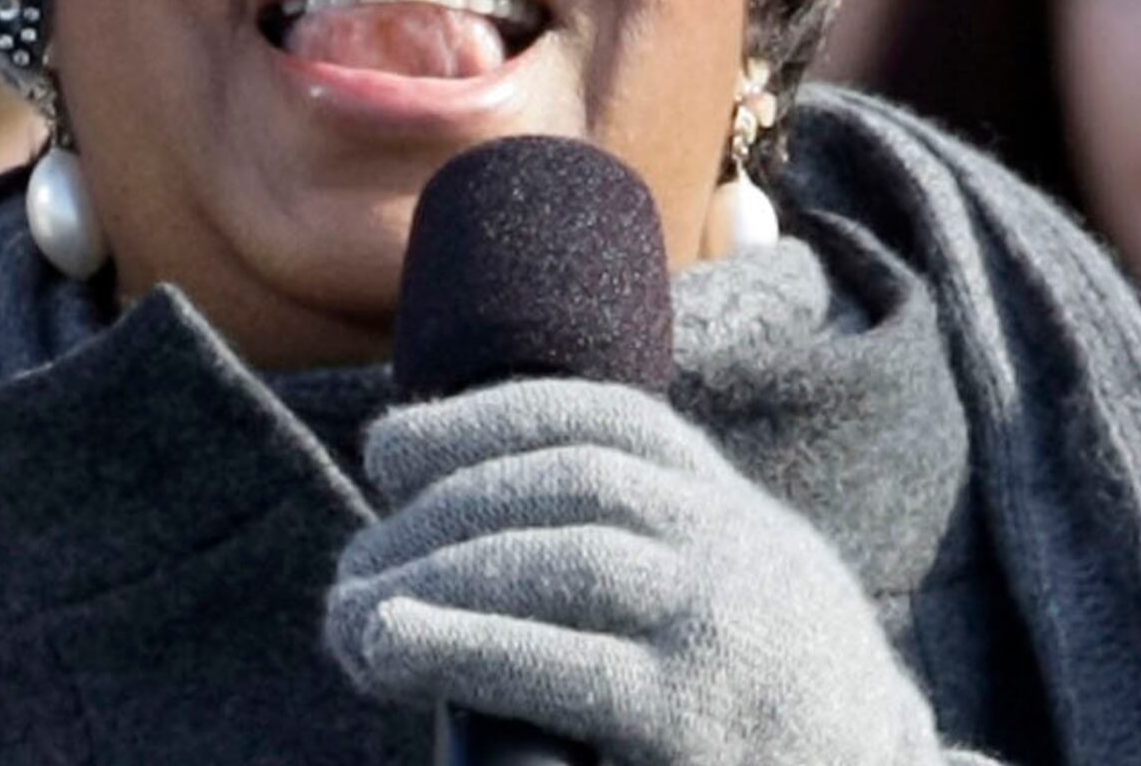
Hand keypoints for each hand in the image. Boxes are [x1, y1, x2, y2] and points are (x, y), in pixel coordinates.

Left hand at [324, 379, 948, 764]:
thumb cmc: (791, 722)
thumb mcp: (754, 600)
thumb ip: (666, 551)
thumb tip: (491, 528)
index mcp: (740, 516)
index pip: (605, 421)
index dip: (484, 418)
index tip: (390, 448)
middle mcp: (735, 551)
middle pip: (563, 482)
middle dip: (439, 508)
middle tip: (354, 564)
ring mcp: (718, 630)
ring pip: (555, 555)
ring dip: (429, 574)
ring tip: (349, 616)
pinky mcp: (691, 721)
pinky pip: (560, 666)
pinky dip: (461, 645)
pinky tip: (391, 647)